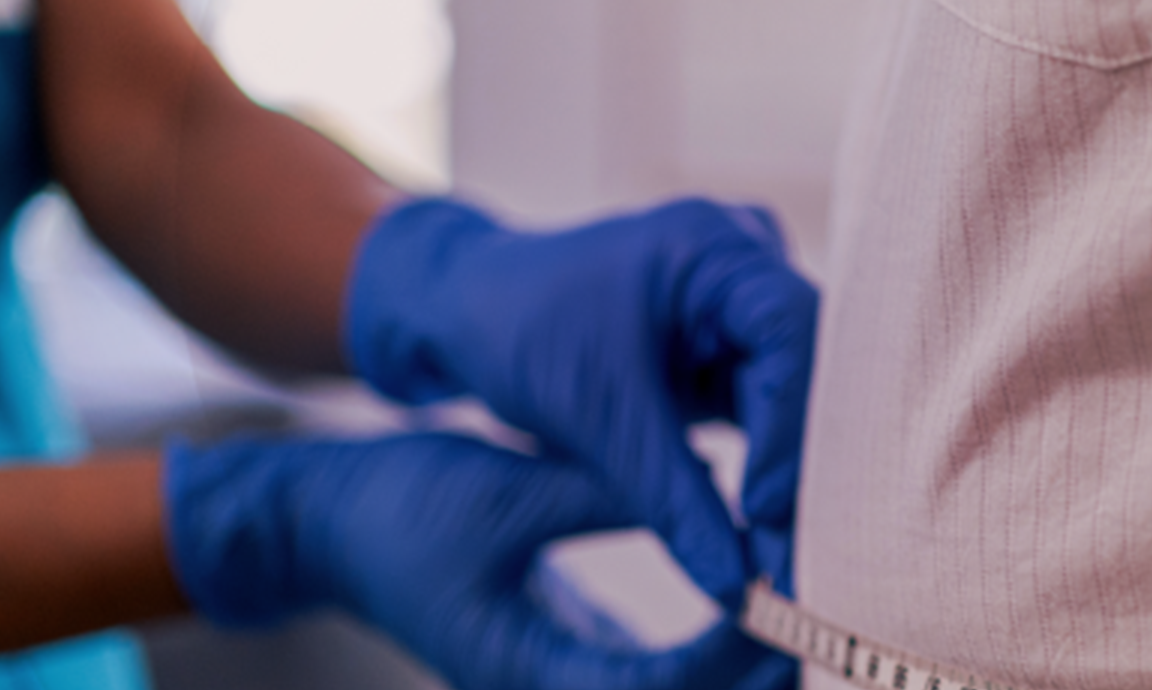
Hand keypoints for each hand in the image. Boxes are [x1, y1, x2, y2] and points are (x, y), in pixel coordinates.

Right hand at [165, 434, 788, 689]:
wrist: (329, 527)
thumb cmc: (399, 507)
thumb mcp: (503, 487)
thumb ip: (606, 489)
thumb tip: (712, 481)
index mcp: (528, 674)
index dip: (736, 651)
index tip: (780, 587)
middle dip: (759, 671)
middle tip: (822, 599)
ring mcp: (564, 685)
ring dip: (743, 667)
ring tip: (802, 594)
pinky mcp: (574, 661)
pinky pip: (661, 677)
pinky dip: (715, 651)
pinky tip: (756, 593)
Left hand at [342, 197, 819, 605]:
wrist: (465, 315)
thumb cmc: (516, 331)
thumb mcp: (595, 416)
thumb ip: (672, 500)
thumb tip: (736, 588)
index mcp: (713, 246)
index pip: (790, 331)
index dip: (791, 425)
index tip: (763, 510)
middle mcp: (744, 268)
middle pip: (810, 370)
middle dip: (803, 467)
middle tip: (797, 561)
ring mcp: (741, 311)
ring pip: (796, 403)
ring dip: (790, 480)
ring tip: (787, 565)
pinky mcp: (729, 354)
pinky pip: (768, 417)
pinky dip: (766, 474)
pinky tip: (768, 540)